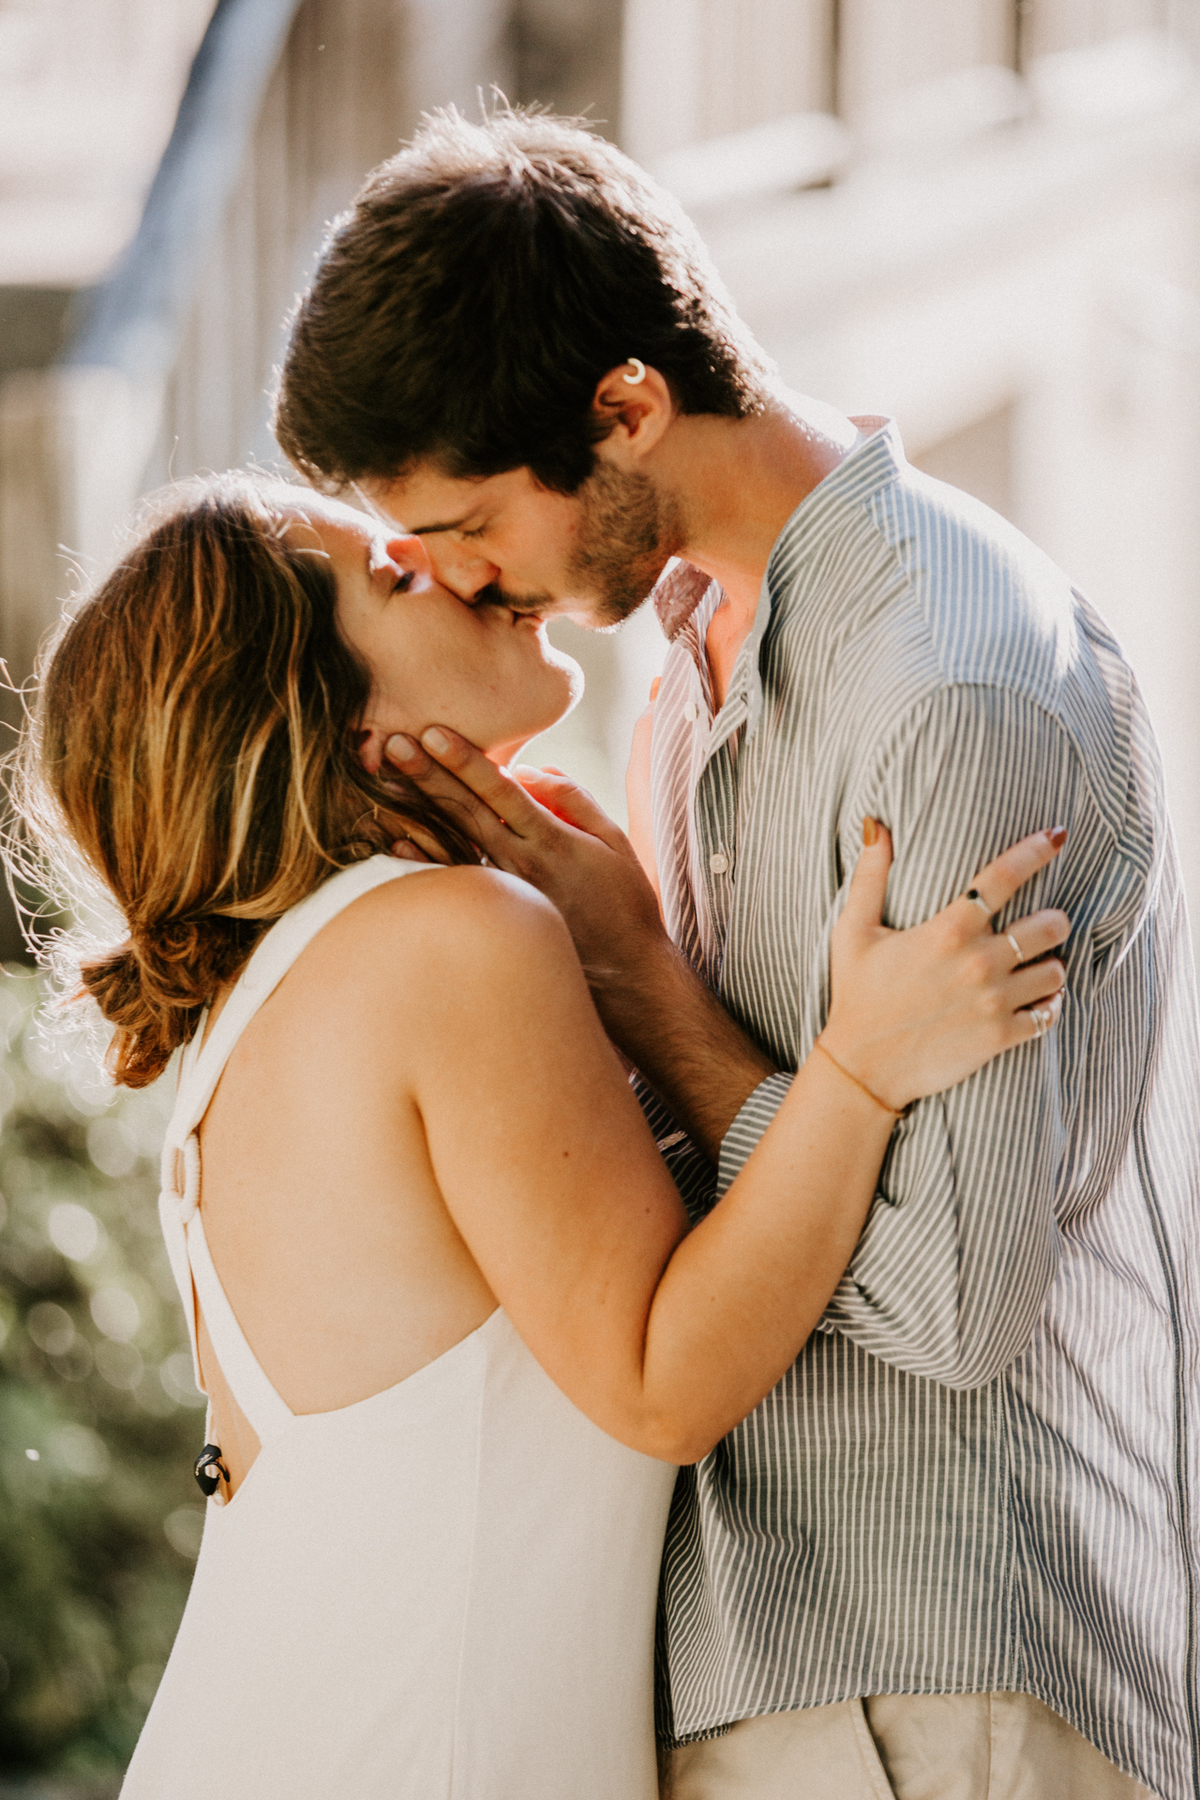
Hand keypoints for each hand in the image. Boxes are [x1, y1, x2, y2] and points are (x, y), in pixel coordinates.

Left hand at [383, 727, 667, 987]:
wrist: (626, 969)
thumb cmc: (623, 900)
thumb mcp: (613, 839)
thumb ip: (572, 799)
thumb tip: (526, 770)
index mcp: (551, 840)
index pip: (500, 791)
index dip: (465, 761)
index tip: (434, 733)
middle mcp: (520, 864)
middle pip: (466, 811)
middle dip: (429, 774)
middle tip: (393, 743)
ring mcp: (505, 891)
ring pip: (453, 842)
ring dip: (418, 810)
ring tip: (385, 781)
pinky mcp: (498, 913)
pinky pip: (455, 881)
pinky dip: (425, 860)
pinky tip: (396, 842)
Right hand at [820, 822, 1069, 1112]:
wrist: (862, 1066)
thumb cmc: (856, 994)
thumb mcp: (853, 931)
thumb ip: (870, 876)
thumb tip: (876, 825)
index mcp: (948, 930)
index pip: (1004, 878)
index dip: (1037, 851)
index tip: (1058, 836)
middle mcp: (978, 962)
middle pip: (1049, 926)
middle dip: (1053, 921)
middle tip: (1044, 924)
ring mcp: (993, 1002)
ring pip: (1055, 972)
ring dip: (1051, 966)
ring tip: (1038, 966)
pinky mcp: (1000, 1037)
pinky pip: (1049, 1014)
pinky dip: (1050, 1006)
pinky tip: (1038, 1000)